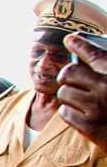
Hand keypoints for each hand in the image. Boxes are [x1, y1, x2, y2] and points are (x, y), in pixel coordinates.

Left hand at [58, 33, 106, 150]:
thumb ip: (106, 70)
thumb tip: (87, 54)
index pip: (95, 54)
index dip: (80, 44)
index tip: (70, 39)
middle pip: (68, 73)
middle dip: (67, 76)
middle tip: (70, 80)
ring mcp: (97, 109)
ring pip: (63, 93)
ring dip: (69, 96)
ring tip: (81, 100)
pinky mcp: (89, 127)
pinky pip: (64, 112)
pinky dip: (70, 113)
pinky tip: (82, 114)